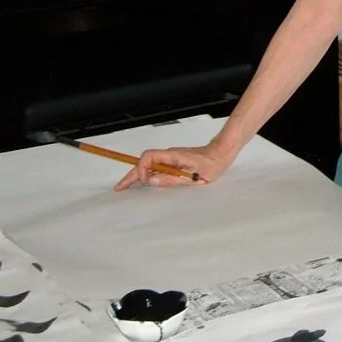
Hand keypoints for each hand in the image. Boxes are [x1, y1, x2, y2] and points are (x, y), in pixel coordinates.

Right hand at [113, 142, 231, 190]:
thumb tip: (152, 181)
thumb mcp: (194, 175)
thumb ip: (172, 179)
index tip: (146, 182)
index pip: (148, 158)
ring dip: (138, 176)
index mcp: (172, 156)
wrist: (222, 153)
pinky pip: (158, 168)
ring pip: (150, 166)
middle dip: (131, 175)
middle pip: (144, 163)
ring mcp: (171, 159)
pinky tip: (145, 184)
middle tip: (119, 188)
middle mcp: (169, 156)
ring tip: (127, 187)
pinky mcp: (175, 163)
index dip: (142, 170)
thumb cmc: (212, 163)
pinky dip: (149, 176)